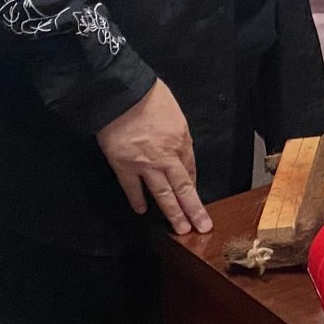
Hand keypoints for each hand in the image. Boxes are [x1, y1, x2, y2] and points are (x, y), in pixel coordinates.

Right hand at [96, 80, 209, 235]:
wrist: (122, 94)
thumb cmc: (149, 97)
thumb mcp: (176, 113)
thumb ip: (179, 136)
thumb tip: (180, 152)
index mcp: (181, 141)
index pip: (190, 169)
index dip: (193, 185)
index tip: (196, 199)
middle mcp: (166, 157)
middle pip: (183, 188)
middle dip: (193, 209)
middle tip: (202, 227)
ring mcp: (145, 164)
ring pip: (162, 194)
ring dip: (173, 213)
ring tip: (181, 229)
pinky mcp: (123, 166)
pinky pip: (132, 188)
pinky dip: (137, 200)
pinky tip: (142, 211)